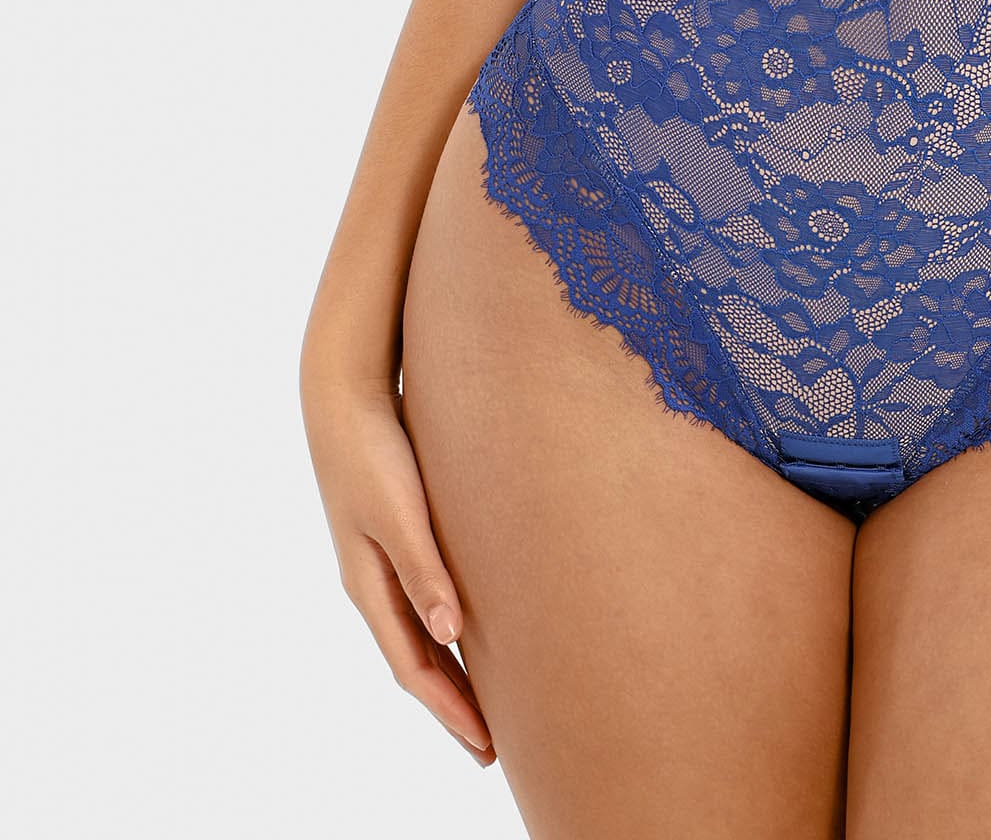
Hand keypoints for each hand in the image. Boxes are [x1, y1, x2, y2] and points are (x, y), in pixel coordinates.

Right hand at [301, 363, 494, 763]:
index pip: (415, 668)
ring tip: (484, 707)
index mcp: (370, 587)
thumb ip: (424, 570)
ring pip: (422, 636)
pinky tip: (468, 633)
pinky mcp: (397, 535)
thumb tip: (450, 635)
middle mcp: (374, 584)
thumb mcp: (401, 512)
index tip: (485, 747)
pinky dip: (447, 632)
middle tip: (489, 751)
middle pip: (417, 662)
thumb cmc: (374, 450)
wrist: (345, 395)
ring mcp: (382, 562)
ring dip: (450, 674)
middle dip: (452, 707)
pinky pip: (425, 601)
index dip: (450, 710)